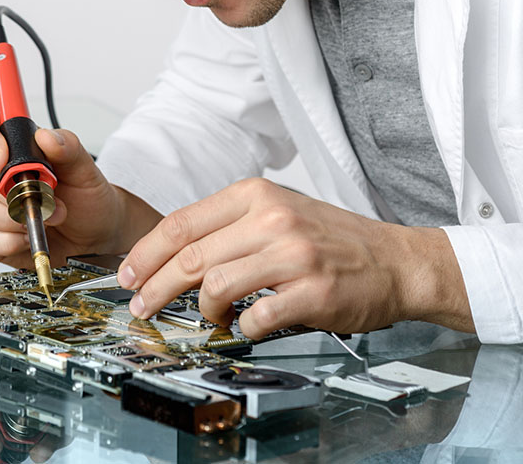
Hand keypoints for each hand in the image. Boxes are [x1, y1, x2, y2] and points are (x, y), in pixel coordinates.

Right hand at [0, 108, 157, 267]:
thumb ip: (68, 147)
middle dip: (15, 191)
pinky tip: (26, 237)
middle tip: (47, 200)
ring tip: (40, 220)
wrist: (93, 236)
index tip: (3, 159)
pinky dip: (5, 241)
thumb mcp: (85, 168)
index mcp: (10, 143)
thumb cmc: (84, 198)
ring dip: (8, 217)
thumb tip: (46, 137)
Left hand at [116, 177, 472, 338]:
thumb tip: (170, 255)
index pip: (183, 222)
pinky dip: (242, 327)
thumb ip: (228, 227)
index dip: (147, 252)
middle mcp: (272, 218)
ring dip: (204, 310)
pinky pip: (257, 315)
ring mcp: (294, 254)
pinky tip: (246, 325)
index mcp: (256, 195)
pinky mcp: (312, 291)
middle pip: (192, 256)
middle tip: (143, 306)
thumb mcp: (277, 212)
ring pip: (217, 285)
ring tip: (211, 318)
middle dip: (156, 286)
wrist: (395, 261)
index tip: (127, 273)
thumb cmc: (330, 240)